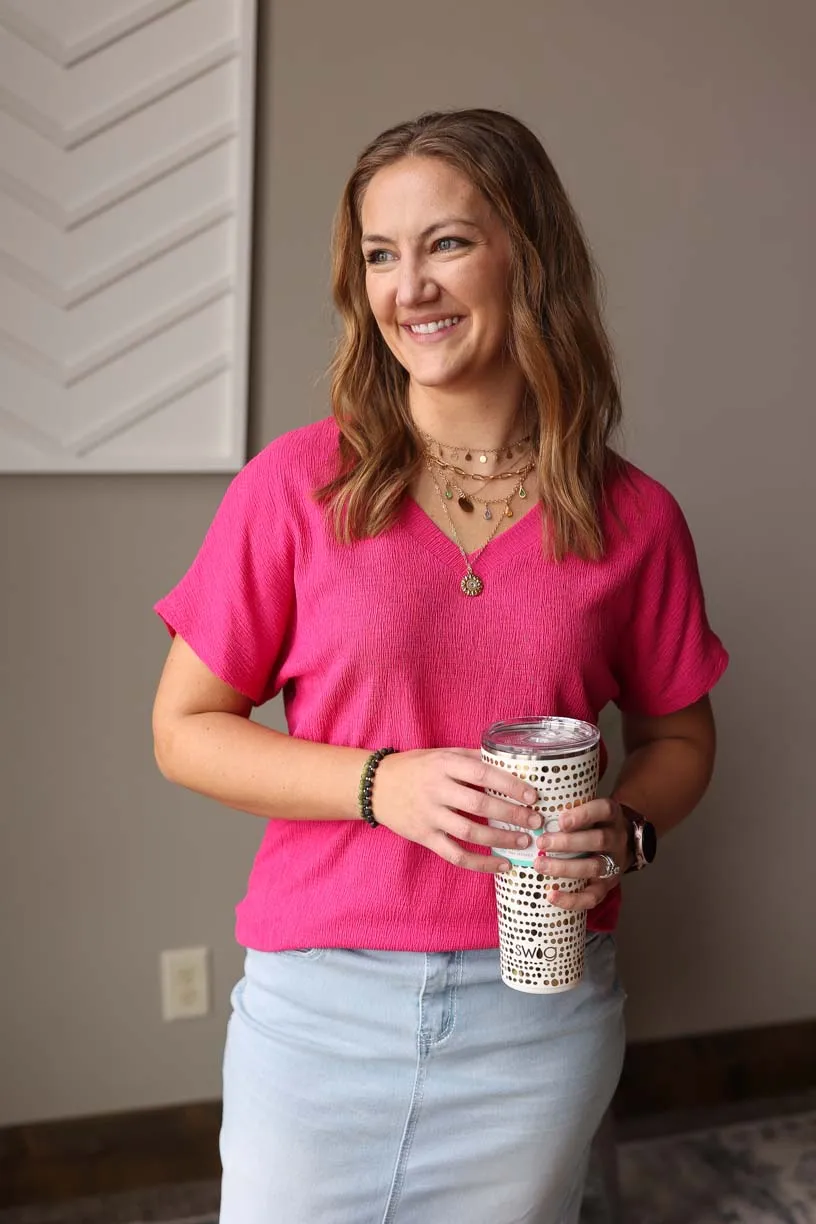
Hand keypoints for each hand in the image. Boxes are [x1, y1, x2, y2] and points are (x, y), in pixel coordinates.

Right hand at [372, 749, 541, 872]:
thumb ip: (473, 758)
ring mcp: (429, 816)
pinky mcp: (424, 837)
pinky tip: (502, 866)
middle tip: (536, 821)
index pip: (483, 773)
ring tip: (523, 842)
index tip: (533, 795)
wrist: (376, 786)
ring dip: (500, 839)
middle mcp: (437, 790)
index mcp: (444, 765)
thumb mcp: (442, 753)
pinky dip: (481, 864)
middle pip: (480, 804)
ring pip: (470, 833)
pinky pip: (455, 855)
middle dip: (512, 814)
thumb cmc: (416, 767)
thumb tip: (511, 764)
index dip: (510, 785)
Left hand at [533, 798, 631, 910]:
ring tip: (540, 865)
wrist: (620, 845)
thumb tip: (530, 808)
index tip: (560, 821)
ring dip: (565, 867)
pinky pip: (593, 897)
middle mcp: (617, 839)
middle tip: (541, 843)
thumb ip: (567, 807)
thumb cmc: (592, 823)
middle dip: (567, 843)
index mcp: (611, 816)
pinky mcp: (608, 886)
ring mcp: (614, 863)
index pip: (604, 810)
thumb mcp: (587, 809)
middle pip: (599, 840)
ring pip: (595, 867)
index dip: (583, 815)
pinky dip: (571, 899)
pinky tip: (551, 895)